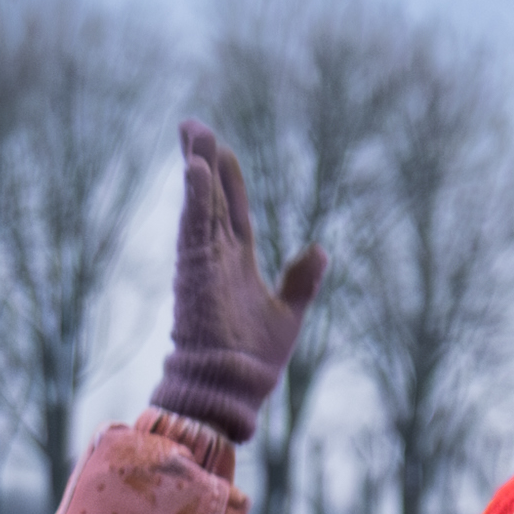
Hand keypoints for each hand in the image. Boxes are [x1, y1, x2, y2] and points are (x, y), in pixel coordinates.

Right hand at [155, 118, 326, 446]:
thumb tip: (320, 248)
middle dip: (204, 159)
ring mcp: (204, 260)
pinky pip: (195, 225)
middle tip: (192, 124)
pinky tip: (195, 166)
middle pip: (210, 195)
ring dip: (198, 167)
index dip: (226, 177)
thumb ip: (302, 280)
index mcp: (237, 262)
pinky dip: (196, 196)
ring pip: (201, 203)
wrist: (232, 390)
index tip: (218, 147)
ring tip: (193, 130)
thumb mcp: (290, 313)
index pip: (231, 208)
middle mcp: (217, 255)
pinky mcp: (195, 270)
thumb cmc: (255, 360)